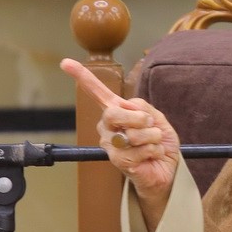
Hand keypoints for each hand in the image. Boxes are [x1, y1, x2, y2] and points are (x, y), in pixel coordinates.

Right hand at [59, 59, 179, 224]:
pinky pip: (140, 148)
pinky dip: (154, 150)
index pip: (97, 92)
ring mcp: (110, 144)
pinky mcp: (117, 160)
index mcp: (116, 111)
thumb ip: (142, 107)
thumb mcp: (157, 118)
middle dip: (140, 119)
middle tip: (150, 126)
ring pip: (134, 133)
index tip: (65, 62)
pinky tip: (151, 156)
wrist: (166, 169)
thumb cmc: (159, 142)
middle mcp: (107, 127)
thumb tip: (127, 106)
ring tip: (153, 144)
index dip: (82, 76)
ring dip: (153, 137)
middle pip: (114, 112)